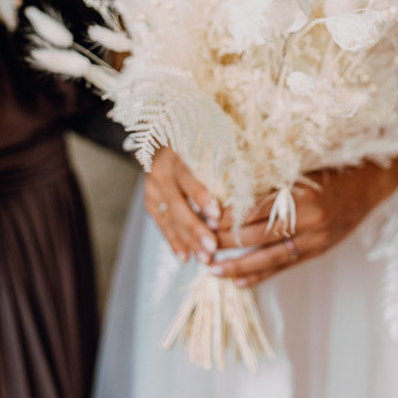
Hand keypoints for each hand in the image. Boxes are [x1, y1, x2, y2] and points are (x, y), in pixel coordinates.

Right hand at [144, 147, 221, 263]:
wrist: (159, 140)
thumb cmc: (195, 144)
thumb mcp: (206, 145)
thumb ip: (221, 162)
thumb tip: (246, 188)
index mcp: (177, 157)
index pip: (187, 179)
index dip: (201, 197)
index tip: (217, 215)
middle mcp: (162, 174)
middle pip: (177, 205)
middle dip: (195, 228)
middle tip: (212, 246)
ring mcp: (153, 190)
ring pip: (170, 219)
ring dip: (188, 241)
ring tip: (205, 258)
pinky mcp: (151, 203)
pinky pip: (162, 225)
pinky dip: (174, 242)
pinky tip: (186, 257)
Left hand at [212, 160, 397, 287]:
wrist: (372, 183)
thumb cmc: (333, 169)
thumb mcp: (303, 167)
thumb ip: (272, 181)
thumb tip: (229, 189)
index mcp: (299, 192)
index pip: (252, 208)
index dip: (226, 215)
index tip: (202, 217)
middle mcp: (307, 219)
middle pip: (255, 235)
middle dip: (223, 241)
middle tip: (198, 245)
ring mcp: (314, 239)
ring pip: (267, 257)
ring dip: (237, 266)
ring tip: (211, 271)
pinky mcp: (318, 251)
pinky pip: (284, 266)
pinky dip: (260, 275)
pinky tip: (238, 283)